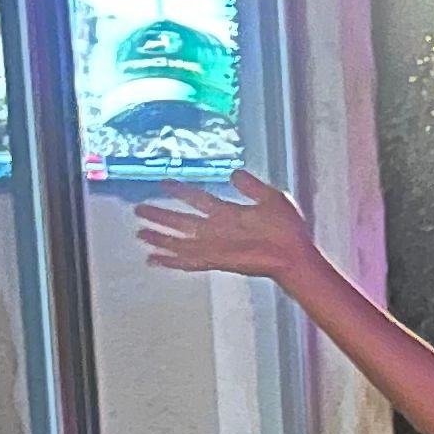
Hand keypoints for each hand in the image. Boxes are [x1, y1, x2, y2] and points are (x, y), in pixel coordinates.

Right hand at [130, 169, 318, 289]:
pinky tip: (154, 259)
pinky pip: (189, 260)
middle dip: (161, 215)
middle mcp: (218, 230)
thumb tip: (234, 172)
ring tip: (140, 234)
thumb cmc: (288, 230)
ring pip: (180, 241)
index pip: (198, 199)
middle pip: (182, 221)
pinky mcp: (216, 261)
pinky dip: (171, 260)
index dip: (181, 191)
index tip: (164, 183)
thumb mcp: (271, 197)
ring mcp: (215, 246)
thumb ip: (251, 185)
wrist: (294, 254)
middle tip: (139, 209)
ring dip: (160, 238)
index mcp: (229, 213)